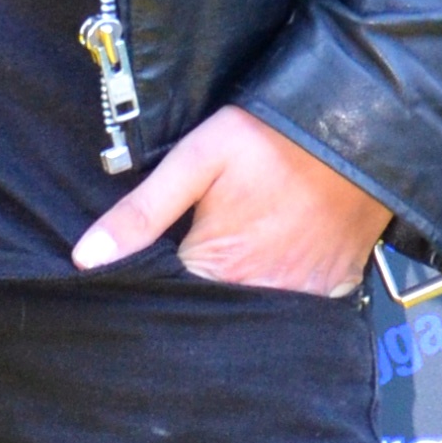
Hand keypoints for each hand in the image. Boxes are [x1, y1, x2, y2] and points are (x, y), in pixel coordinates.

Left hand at [70, 104, 388, 295]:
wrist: (356, 128)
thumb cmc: (267, 139)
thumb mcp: (194, 162)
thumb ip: (140, 213)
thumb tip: (85, 259)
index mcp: (218, 269)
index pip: (172, 301)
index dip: (160, 286)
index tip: (159, 267)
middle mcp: (261, 294)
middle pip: (215, 312)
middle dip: (200, 297)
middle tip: (207, 251)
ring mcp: (303, 295)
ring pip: (257, 314)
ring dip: (243, 298)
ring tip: (243, 260)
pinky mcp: (336, 288)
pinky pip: (302, 308)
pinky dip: (287, 295)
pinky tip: (279, 265)